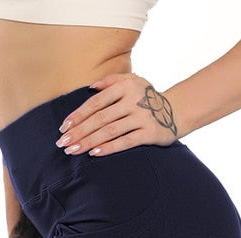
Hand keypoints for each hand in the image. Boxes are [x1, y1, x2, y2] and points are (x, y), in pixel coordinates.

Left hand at [55, 73, 179, 157]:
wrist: (177, 110)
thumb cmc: (148, 97)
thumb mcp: (133, 82)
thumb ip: (112, 81)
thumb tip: (91, 87)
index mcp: (126, 87)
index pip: (96, 102)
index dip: (78, 115)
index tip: (64, 127)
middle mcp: (134, 100)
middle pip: (100, 118)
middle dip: (79, 131)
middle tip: (63, 143)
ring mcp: (143, 117)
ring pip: (110, 131)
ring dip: (89, 141)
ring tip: (73, 150)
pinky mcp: (150, 133)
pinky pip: (126, 141)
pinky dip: (109, 148)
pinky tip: (95, 153)